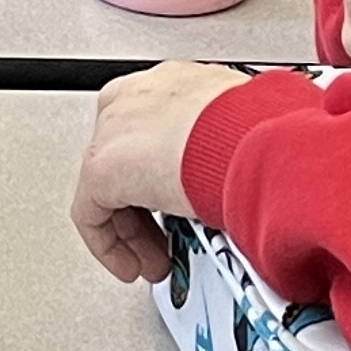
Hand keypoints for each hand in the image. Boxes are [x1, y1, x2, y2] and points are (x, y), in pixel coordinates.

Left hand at [70, 61, 249, 284]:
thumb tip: (249, 178)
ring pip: (108, 188)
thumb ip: (226, 154)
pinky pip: (92, 213)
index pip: (156, 134)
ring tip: (157, 260)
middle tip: (169, 241)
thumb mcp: (242, 139)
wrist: (249, 139)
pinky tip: (130, 265)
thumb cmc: (258, 135)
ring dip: (133, 232)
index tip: (182, 208)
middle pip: (129, 162)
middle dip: (148, 211)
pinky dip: (109, 245)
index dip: (166, 180)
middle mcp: (138, 98)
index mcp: (174, 85)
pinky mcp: (100, 163)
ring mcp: (115, 127)